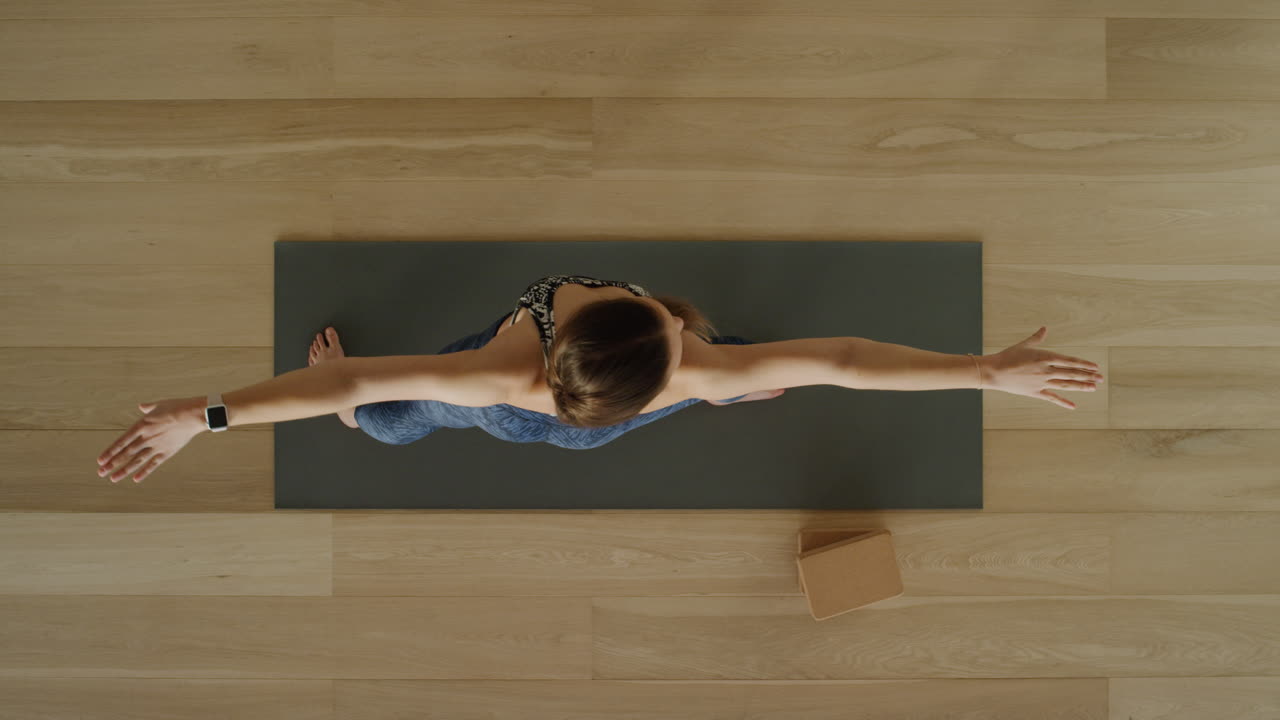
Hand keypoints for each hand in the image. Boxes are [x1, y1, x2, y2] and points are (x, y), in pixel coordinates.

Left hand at [96, 396, 206, 482]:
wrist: (194, 415)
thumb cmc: (178, 407)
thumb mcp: (159, 404)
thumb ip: (148, 408)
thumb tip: (141, 407)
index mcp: (142, 425)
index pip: (121, 441)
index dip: (110, 452)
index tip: (100, 460)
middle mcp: (146, 438)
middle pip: (126, 453)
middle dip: (112, 464)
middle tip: (101, 473)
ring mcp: (156, 446)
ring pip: (137, 461)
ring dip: (124, 470)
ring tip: (113, 479)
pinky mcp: (167, 452)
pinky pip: (153, 464)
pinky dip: (144, 472)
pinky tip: (135, 479)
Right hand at [981, 327, 1102, 409]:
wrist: (994, 372)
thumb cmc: (1007, 356)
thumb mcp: (1024, 345)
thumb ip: (1037, 338)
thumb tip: (1044, 328)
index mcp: (1045, 357)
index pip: (1070, 361)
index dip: (1084, 364)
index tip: (1095, 367)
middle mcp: (1046, 371)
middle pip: (1071, 374)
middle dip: (1087, 376)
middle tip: (1101, 378)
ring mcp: (1041, 382)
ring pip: (1065, 385)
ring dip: (1080, 386)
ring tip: (1093, 388)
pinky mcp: (1035, 392)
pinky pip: (1052, 398)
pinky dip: (1063, 402)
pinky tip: (1073, 406)